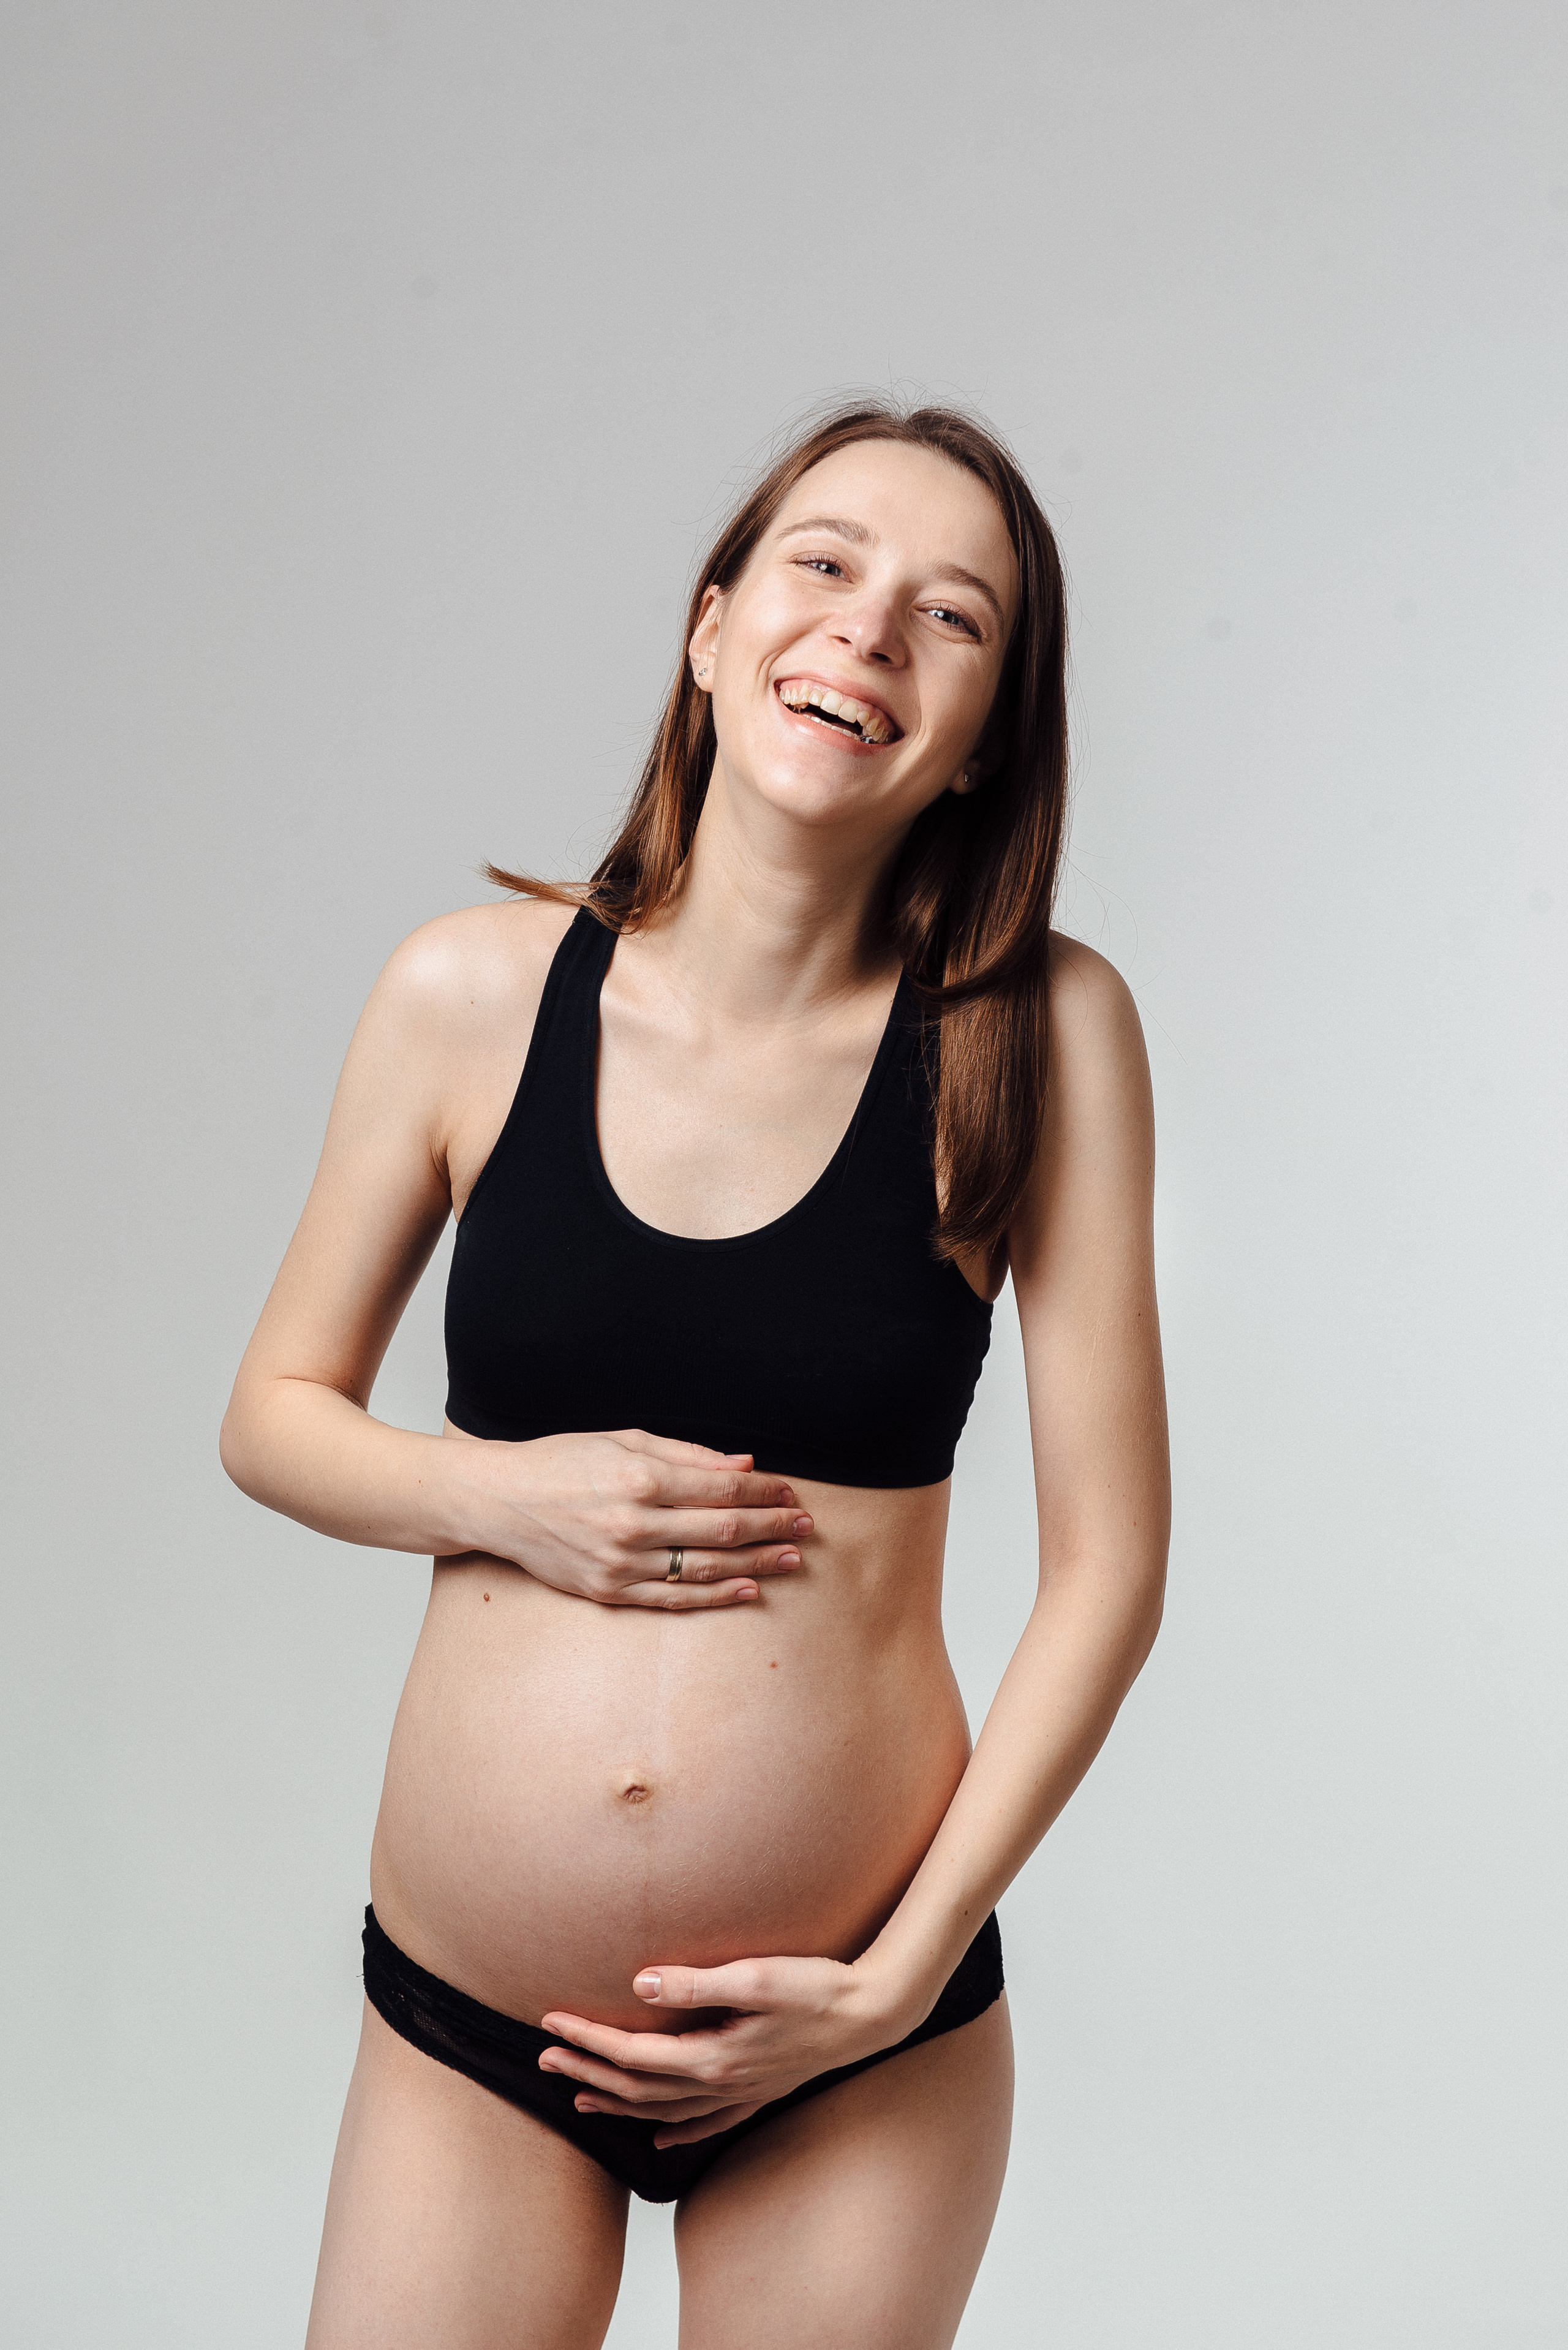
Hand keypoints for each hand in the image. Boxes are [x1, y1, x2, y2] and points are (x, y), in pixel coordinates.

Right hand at [455, 1428, 812, 1608]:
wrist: (499, 1501)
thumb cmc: (561, 1462)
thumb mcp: (624, 1440)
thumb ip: (687, 1454)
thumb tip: (743, 1463)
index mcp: (639, 1478)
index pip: (721, 1487)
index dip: (763, 1490)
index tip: (789, 1491)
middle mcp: (633, 1523)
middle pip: (722, 1530)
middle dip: (772, 1526)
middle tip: (806, 1525)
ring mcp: (621, 1563)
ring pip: (706, 1569)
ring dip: (757, 1564)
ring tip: (792, 1559)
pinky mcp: (609, 1591)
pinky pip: (675, 1598)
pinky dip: (716, 1596)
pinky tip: (749, 1589)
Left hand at [537, 1953, 911, 2146]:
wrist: (872, 2015)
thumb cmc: (818, 1988)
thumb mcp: (758, 1976)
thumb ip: (699, 1982)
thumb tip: (641, 1982)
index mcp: (713, 2056)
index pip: (632, 2054)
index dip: (588, 2040)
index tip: (550, 2023)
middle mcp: (720, 2083)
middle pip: (637, 2087)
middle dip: (587, 2074)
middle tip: (543, 2060)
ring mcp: (739, 2093)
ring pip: (662, 2111)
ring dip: (617, 2104)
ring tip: (580, 2099)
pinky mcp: (757, 2092)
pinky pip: (703, 2123)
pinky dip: (673, 2131)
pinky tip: (657, 2137)